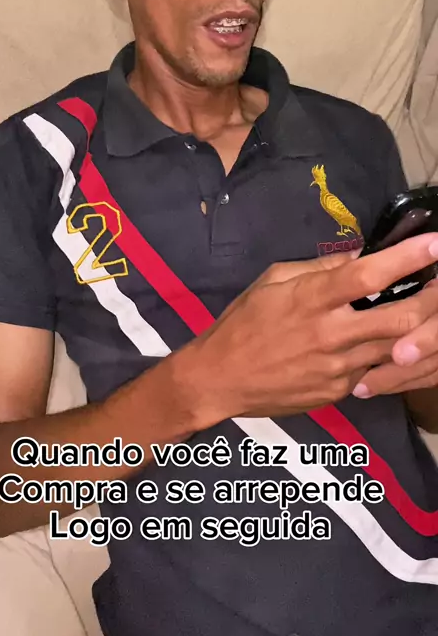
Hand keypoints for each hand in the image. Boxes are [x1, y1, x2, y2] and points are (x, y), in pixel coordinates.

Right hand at [188, 233, 437, 425]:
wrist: (219, 379)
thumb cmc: (243, 322)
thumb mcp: (272, 280)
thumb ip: (318, 268)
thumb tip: (360, 257)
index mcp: (311, 299)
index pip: (368, 275)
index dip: (407, 257)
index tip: (436, 242)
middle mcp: (330, 335)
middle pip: (399, 319)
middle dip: (431, 300)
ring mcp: (338, 369)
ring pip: (396, 349)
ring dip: (419, 330)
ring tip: (428, 311)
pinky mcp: (339, 392)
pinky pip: (375, 370)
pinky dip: (388, 354)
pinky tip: (392, 342)